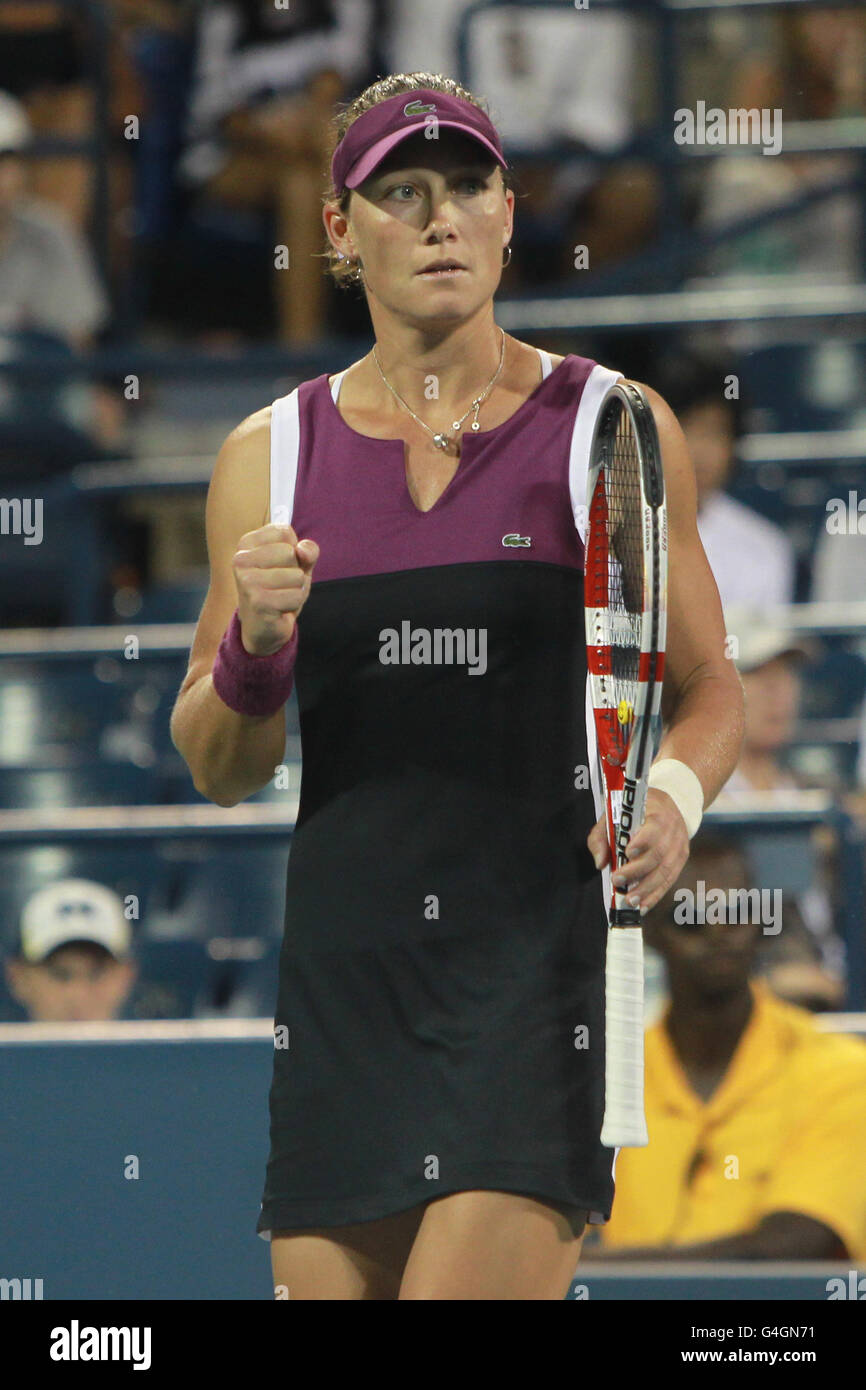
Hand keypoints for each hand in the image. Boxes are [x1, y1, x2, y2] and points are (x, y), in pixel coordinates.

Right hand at [232, 524, 318, 655]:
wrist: (263, 627)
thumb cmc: (279, 589)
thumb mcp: (297, 564)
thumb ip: (307, 551)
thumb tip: (302, 550)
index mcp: (246, 544)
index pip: (285, 532)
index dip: (293, 551)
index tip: (279, 566)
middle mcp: (240, 559)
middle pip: (290, 553)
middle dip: (295, 571)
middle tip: (279, 585)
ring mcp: (247, 580)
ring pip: (296, 575)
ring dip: (296, 589)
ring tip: (280, 596)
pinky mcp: (257, 601)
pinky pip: (296, 595)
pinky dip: (294, 603)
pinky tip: (280, 608)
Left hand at [586, 787, 689, 914]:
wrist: (668, 806)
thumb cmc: (635, 812)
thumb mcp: (615, 814)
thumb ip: (601, 836)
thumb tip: (600, 863)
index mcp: (657, 812)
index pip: (653, 828)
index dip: (642, 841)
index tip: (627, 852)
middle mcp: (673, 830)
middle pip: (658, 854)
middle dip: (637, 871)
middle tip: (617, 881)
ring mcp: (679, 846)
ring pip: (665, 871)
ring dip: (647, 889)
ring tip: (630, 901)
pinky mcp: (681, 859)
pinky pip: (670, 880)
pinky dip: (655, 895)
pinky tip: (643, 906)